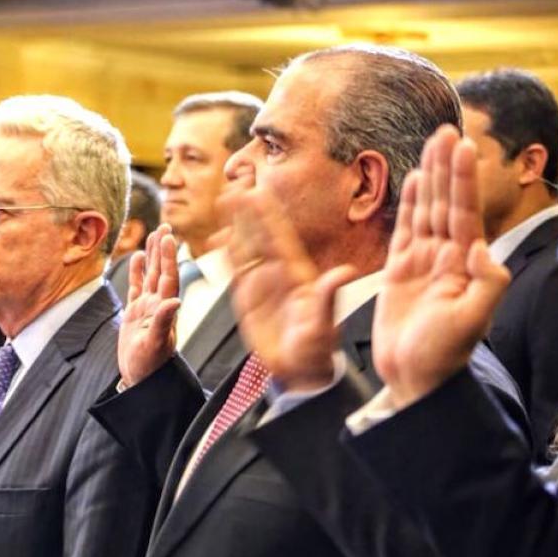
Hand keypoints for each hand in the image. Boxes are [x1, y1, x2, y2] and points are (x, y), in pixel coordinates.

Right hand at [117, 226, 182, 386]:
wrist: (141, 379)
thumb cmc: (149, 366)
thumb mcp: (154, 344)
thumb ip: (163, 322)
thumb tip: (173, 301)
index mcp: (166, 310)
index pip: (168, 277)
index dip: (168, 257)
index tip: (168, 236)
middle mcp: (159, 305)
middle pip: (161, 271)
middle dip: (163, 249)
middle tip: (165, 226)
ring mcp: (147, 307)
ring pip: (150, 275)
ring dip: (152, 256)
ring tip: (154, 234)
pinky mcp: (136, 313)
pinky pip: (136, 287)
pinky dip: (136, 271)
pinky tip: (136, 257)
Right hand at [224, 174, 356, 392]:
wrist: (301, 370)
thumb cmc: (317, 349)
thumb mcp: (323, 325)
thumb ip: (327, 297)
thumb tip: (343, 272)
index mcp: (298, 274)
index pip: (280, 237)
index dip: (268, 215)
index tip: (257, 192)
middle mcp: (278, 273)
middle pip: (259, 235)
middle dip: (247, 212)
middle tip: (234, 187)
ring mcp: (261, 284)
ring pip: (244, 248)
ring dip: (233, 226)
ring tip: (223, 202)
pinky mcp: (247, 299)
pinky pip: (233, 271)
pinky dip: (223, 255)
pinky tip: (214, 240)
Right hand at [373, 126, 508, 407]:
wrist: (415, 378)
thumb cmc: (442, 355)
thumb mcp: (472, 321)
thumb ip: (486, 283)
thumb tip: (481, 247)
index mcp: (465, 264)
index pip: (463, 212)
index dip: (462, 179)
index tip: (462, 146)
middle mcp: (447, 257)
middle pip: (446, 202)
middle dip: (447, 167)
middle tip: (447, 130)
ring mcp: (424, 263)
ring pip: (427, 210)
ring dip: (430, 177)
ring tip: (432, 143)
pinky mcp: (401, 273)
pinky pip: (404, 230)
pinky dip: (409, 205)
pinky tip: (412, 182)